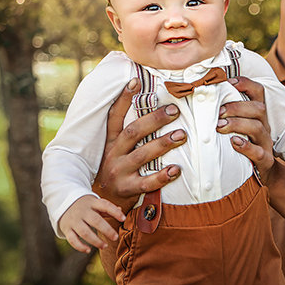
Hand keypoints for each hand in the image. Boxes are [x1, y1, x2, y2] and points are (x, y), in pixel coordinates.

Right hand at [58, 195, 125, 252]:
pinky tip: (88, 250)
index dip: (115, 212)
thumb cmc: (85, 205)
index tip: (123, 218)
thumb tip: (120, 210)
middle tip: (115, 237)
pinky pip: (72, 239)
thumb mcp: (95, 202)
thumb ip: (107, 208)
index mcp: (92, 203)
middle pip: (96, 221)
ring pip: (84, 232)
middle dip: (106, 230)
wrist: (63, 202)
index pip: (105, 206)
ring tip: (105, 246)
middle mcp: (83, 212)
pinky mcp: (67, 229)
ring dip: (95, 241)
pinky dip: (80, 246)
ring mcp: (74, 221)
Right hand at [92, 79, 186, 212]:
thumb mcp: (117, 151)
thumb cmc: (118, 170)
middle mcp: (112, 154)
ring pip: (142, 155)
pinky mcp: (127, 189)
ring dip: (163, 143)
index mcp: (110, 142)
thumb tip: (152, 109)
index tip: (136, 81)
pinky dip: (162, 176)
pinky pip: (146, 182)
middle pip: (133, 132)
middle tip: (175, 111)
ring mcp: (119, 172)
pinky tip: (176, 169)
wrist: (103, 204)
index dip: (124, 99)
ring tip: (182, 135)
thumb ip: (131, 134)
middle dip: (154, 119)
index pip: (115, 116)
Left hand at [216, 76, 275, 183]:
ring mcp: (265, 142)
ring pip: (258, 127)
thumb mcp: (237, 126)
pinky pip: (258, 152)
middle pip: (259, 108)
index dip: (245, 83)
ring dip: (237, 124)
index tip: (228, 82)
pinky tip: (233, 143)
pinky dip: (246, 146)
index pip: (258, 91)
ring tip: (220, 126)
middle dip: (237, 107)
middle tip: (217, 112)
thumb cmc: (243, 143)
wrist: (262, 171)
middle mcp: (264, 125)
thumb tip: (201, 97)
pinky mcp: (264, 159)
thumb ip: (225, 113)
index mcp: (257, 114)